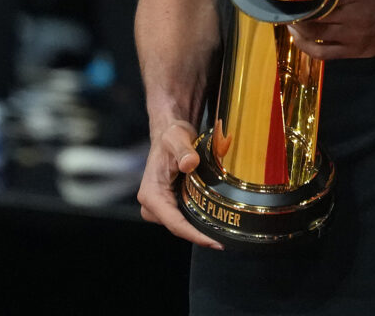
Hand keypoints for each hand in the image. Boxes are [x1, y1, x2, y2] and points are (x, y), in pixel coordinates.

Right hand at [137, 119, 222, 248]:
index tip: (213, 242)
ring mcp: (160, 206)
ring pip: (181, 224)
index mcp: (150, 194)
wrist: (170, 134)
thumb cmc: (172, 136)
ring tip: (224, 234)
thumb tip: (189, 164)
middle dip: (199, 236)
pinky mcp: (169, 204)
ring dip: (200, 229)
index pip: (173, 221)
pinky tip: (216, 222)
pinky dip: (198, 221)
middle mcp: (152, 204)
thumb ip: (184, 150)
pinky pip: (183, 217)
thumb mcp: (177, 139)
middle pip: (177, 227)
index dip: (193, 234)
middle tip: (224, 241)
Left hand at [291, 0, 374, 59]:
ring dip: (297, 24)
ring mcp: (353, 34)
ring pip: (314, 32)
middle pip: (314, 12)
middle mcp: (356, 13)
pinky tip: (297, 35)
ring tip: (289, 14)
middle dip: (297, 5)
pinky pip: (322, 52)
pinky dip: (304, 45)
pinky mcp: (353, 50)